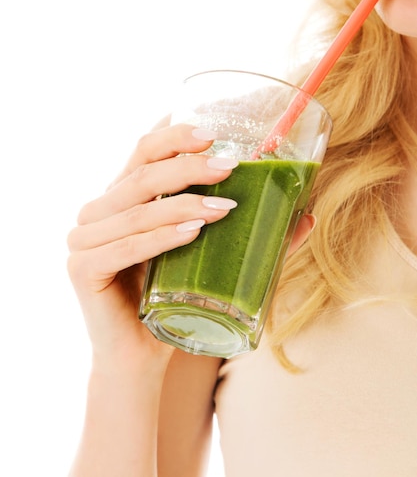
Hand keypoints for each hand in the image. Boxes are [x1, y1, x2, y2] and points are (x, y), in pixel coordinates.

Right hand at [67, 124, 239, 367]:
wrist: (141, 355)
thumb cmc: (174, 298)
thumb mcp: (208, 255)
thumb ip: (249, 232)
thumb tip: (306, 216)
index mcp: (122, 196)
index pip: (143, 151)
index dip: (174, 135)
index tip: (213, 130)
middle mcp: (98, 210)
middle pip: (141, 174)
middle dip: (188, 165)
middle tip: (230, 166)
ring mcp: (83, 239)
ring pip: (137, 210)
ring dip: (184, 203)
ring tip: (225, 207)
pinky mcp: (81, 269)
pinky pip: (126, 247)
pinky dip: (161, 237)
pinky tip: (193, 231)